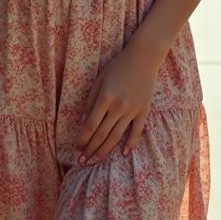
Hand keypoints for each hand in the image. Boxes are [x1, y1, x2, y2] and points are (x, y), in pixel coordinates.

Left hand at [76, 41, 162, 163]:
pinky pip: (137, 131)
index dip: (82, 139)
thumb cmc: (118, 66)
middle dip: (90, 149)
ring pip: (116, 136)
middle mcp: (118, 106)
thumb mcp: (99, 79)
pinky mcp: (144, 111)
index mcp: (105, 97)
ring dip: (104, 151)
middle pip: (101, 134)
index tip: (76, 150)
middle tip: (82, 162)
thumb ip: (90, 100)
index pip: (90, 125)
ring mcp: (132, 110)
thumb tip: (81, 121)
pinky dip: (130, 144)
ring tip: (95, 162)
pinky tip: (123, 154)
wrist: (143, 57)